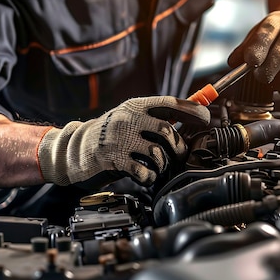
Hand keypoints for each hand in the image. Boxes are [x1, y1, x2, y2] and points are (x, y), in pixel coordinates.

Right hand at [37, 96, 209, 187]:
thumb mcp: (128, 119)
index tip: (206, 118)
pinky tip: (146, 176)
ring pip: (158, 153)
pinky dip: (150, 176)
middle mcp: (127, 119)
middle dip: (178, 147)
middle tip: (179, 154)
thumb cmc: (106, 135)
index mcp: (134, 106)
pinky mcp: (113, 159)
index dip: (191, 110)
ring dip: (163, 164)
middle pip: (166, 131)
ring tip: (157, 167)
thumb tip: (187, 117)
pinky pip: (143, 170)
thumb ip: (152, 118)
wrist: (73, 150)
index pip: (168, 103)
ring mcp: (120, 139)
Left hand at [227, 11, 279, 94]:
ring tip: (270, 85)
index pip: (268, 32)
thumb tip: (233, 62)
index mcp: (276, 20)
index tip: (250, 62)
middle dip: (271, 65)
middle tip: (260, 78)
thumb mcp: (255, 36)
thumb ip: (244, 50)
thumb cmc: (272, 35)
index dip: (259, 47)